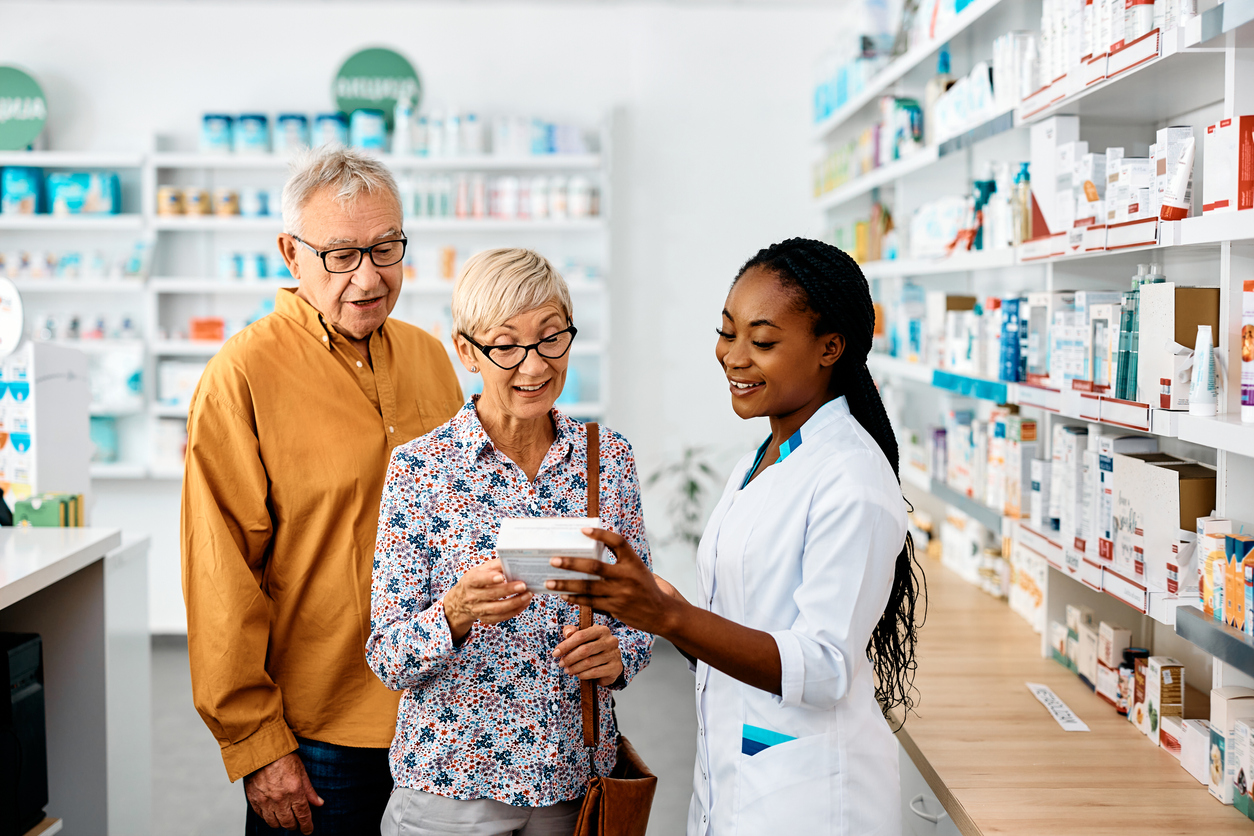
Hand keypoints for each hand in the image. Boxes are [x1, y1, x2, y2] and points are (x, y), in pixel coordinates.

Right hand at [244, 752, 322, 833]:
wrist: (262, 750)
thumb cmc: (283, 757)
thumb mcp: (301, 771)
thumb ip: (309, 790)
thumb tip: (319, 803)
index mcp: (294, 790)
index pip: (303, 815)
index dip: (307, 826)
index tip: (308, 830)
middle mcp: (279, 798)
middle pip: (288, 823)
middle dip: (294, 825)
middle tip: (297, 823)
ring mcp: (265, 800)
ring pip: (274, 823)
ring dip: (281, 823)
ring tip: (285, 819)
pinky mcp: (253, 800)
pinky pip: (262, 816)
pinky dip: (268, 817)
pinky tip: (273, 812)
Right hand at [444, 558, 532, 642]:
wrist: (461, 602)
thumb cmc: (475, 582)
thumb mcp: (480, 570)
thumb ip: (495, 565)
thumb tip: (512, 561)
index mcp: (470, 581)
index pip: (478, 580)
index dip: (490, 578)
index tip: (502, 576)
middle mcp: (472, 597)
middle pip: (491, 594)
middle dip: (509, 590)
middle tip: (523, 585)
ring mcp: (478, 610)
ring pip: (498, 608)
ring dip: (515, 602)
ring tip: (527, 595)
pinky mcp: (485, 619)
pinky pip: (501, 617)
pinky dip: (515, 611)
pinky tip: (524, 603)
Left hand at [546, 529, 682, 635]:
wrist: (661, 613)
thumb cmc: (645, 587)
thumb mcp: (637, 568)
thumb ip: (619, 560)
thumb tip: (592, 548)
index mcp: (634, 562)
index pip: (618, 542)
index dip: (601, 535)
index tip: (583, 530)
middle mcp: (627, 576)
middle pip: (595, 567)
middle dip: (572, 564)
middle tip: (553, 560)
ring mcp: (620, 594)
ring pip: (588, 588)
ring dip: (566, 585)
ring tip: (549, 582)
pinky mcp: (615, 608)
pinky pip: (591, 602)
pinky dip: (576, 598)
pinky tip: (563, 595)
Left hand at [554, 623, 622, 685]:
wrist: (610, 661)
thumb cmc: (593, 647)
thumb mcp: (583, 637)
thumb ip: (572, 632)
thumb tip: (568, 633)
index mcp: (601, 630)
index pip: (581, 635)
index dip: (566, 645)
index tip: (555, 653)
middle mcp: (610, 640)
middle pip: (585, 650)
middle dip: (570, 658)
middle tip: (561, 664)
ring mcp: (614, 654)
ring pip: (589, 662)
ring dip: (575, 668)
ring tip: (568, 670)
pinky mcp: (615, 667)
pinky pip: (595, 672)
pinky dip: (584, 675)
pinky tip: (578, 675)